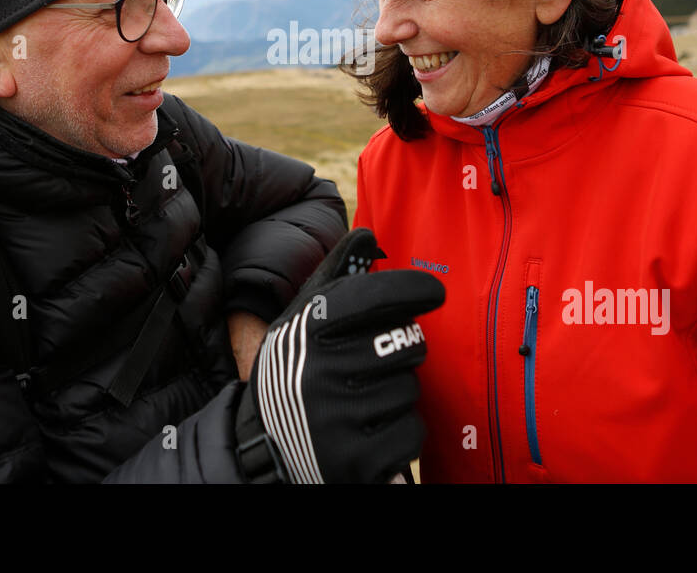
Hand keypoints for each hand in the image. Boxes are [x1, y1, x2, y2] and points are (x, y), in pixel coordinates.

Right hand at [233, 228, 445, 482]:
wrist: (261, 449)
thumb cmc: (295, 372)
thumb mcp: (301, 323)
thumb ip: (336, 279)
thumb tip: (367, 234)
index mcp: (306, 331)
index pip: (375, 295)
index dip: (413, 289)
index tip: (435, 293)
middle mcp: (318, 372)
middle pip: (406, 344)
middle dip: (402, 350)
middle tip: (379, 360)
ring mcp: (336, 419)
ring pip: (410, 390)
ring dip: (397, 394)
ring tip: (364, 401)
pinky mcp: (354, 461)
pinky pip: (412, 433)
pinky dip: (400, 435)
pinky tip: (370, 432)